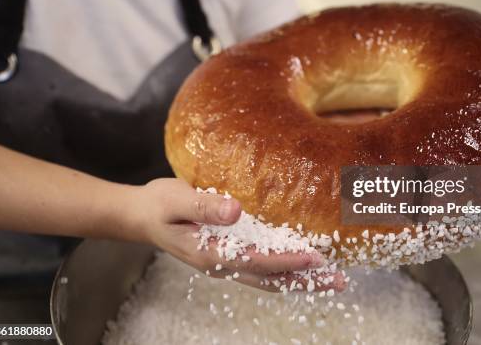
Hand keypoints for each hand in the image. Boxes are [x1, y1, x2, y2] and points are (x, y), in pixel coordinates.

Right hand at [132, 178, 346, 292]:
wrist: (142, 216)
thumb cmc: (158, 205)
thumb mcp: (176, 199)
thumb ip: (204, 206)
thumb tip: (236, 211)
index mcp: (210, 253)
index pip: (257, 261)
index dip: (287, 260)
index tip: (315, 258)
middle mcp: (222, 264)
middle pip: (270, 279)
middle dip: (305, 280)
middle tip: (339, 281)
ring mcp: (227, 262)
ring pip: (269, 278)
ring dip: (300, 278)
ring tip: (330, 278)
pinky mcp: (230, 254)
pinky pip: (262, 268)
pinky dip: (285, 269)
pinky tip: (302, 264)